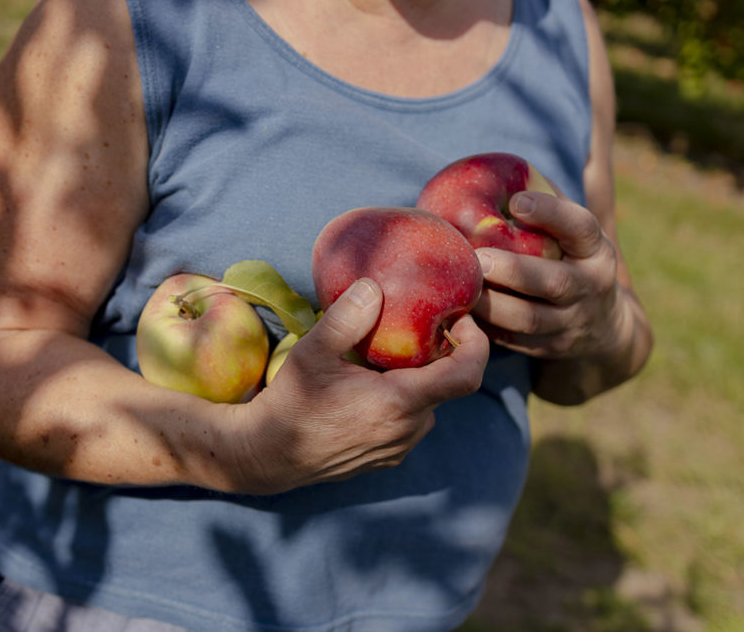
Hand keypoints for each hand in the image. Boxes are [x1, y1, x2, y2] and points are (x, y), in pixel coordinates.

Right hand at [231, 278, 488, 493]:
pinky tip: (371, 385)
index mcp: (399, 403)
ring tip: (388, 355)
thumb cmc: (291, 403)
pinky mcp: (386, 458)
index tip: (462, 318)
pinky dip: (403, 400)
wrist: (267, 455)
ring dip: (418, 379)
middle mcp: (408, 430)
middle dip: (439, 355)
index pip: (466, 375)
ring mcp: (399, 448)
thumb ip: (347, 318)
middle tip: (418, 325)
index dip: (476, 343)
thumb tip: (374, 286)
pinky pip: (409, 422)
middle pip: (445, 386)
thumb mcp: (313, 352)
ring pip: (427, 404)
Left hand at [472, 191, 624, 360]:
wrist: (603, 327)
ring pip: (530, 319)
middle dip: (515, 271)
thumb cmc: (566, 261)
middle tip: (478, 257)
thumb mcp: (569, 238)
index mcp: (595, 250)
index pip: (580, 227)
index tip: (517, 199)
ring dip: (493, 304)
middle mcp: (590, 286)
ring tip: (462, 287)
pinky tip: (462, 313)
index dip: (552, 212)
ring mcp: (572, 323)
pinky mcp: (551, 349)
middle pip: (554, 282)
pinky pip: (516, 342)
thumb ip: (541, 214)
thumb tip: (479, 175)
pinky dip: (488, 329)